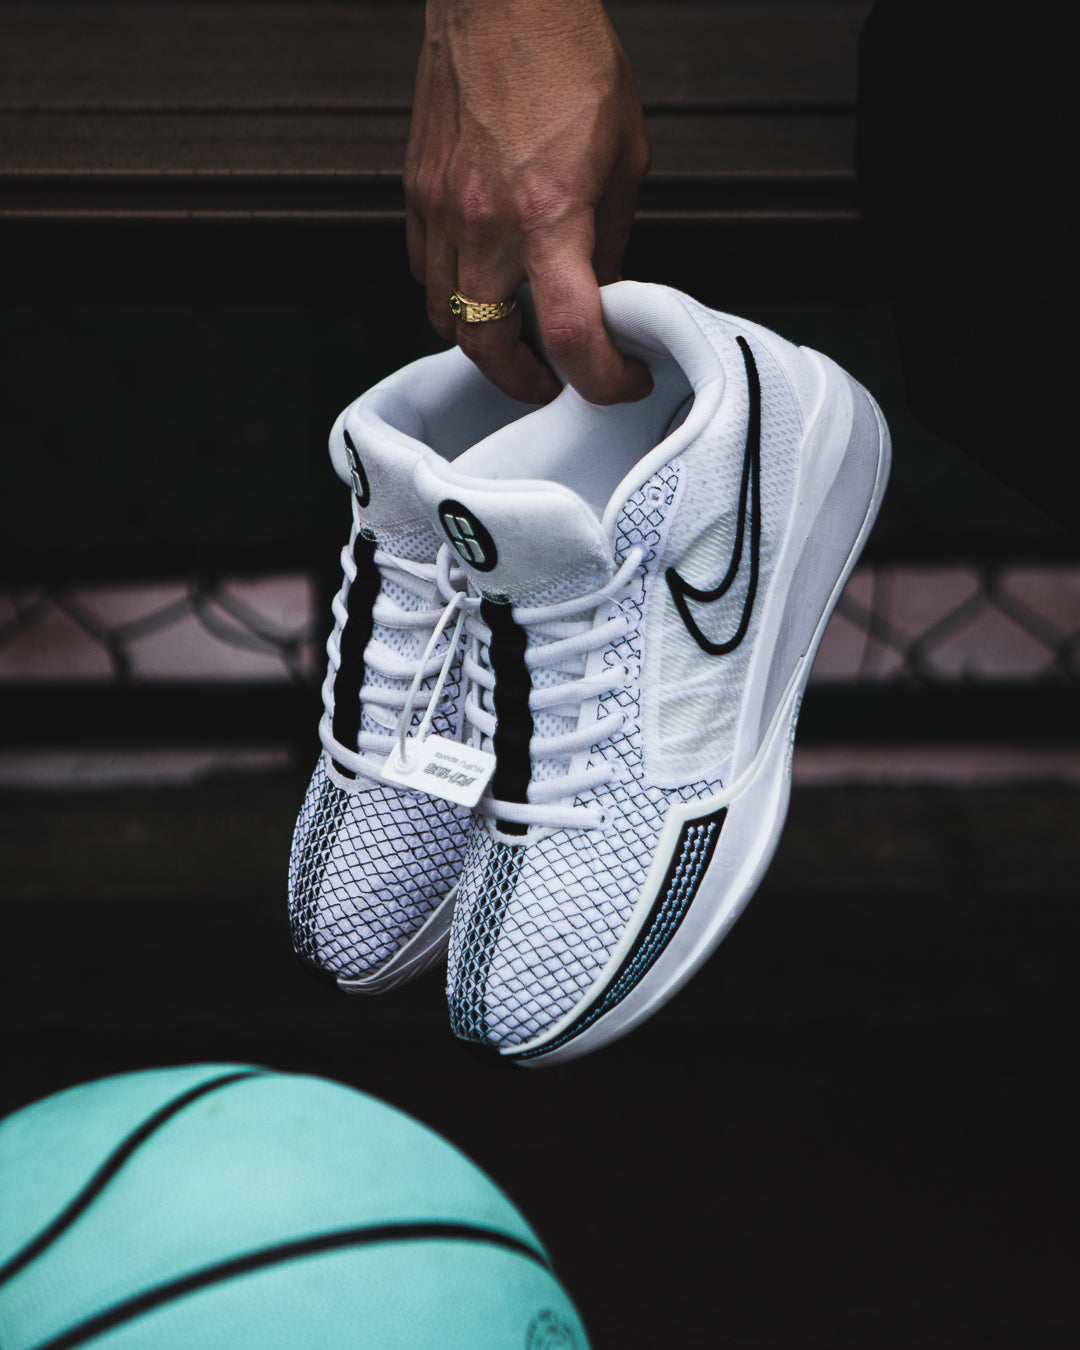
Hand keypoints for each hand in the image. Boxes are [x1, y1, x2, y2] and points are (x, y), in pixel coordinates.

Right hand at [404, 0, 652, 404]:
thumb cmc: (570, 59)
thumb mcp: (625, 159)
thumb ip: (609, 241)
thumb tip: (602, 294)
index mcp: (549, 217)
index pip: (572, 334)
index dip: (601, 379)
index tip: (619, 380)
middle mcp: (486, 223)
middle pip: (487, 347)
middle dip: (523, 380)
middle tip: (553, 380)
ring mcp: (441, 210)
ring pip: (445, 317)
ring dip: (482, 342)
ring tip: (516, 336)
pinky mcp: (416, 192)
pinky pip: (423, 271)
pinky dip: (450, 294)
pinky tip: (480, 282)